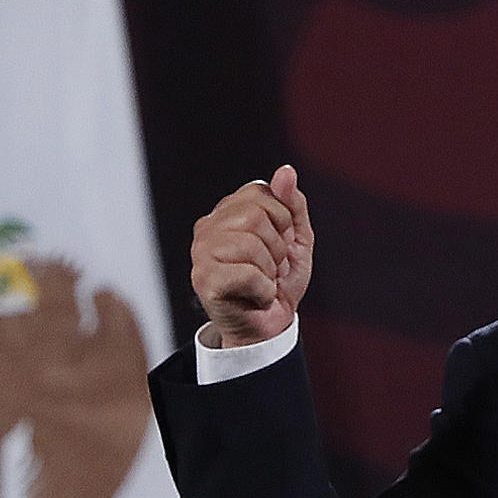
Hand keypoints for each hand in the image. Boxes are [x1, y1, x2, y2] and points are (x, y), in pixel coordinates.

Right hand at [190, 164, 313, 348]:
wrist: (270, 326)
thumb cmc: (279, 281)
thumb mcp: (296, 238)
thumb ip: (292, 204)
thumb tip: (285, 171)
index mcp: (228, 211)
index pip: (262, 193)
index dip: (282, 221)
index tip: (279, 244)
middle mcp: (209, 226)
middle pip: (256, 217)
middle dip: (277, 248)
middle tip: (270, 268)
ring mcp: (201, 252)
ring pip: (251, 245)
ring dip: (270, 271)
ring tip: (262, 282)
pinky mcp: (203, 280)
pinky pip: (247, 274)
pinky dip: (264, 290)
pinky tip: (255, 297)